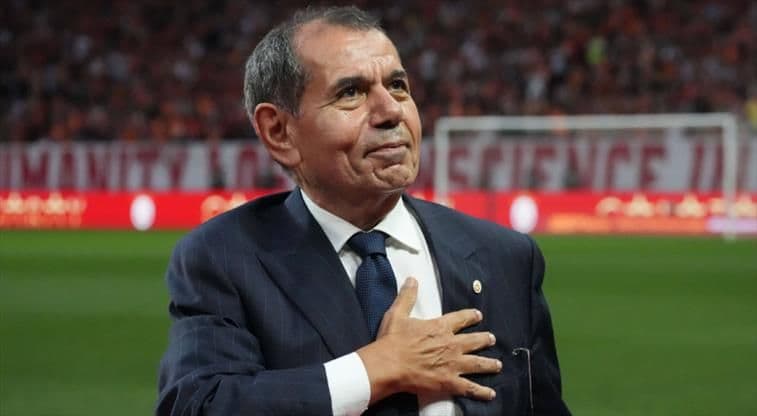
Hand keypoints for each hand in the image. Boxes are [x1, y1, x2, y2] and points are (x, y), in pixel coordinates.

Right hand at [357, 277, 500, 403]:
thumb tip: (412, 280)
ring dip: (489, 364)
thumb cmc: (393, 340)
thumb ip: (408, 296)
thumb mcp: (398, 313)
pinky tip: (490, 394)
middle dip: (484, 339)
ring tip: (497, 365)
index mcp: (440, 327)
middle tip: (492, 339)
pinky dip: (481, 392)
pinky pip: (470, 388)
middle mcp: (451, 345)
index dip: (471, 316)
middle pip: (474, 341)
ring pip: (477, 364)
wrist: (390, 365)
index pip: (461, 319)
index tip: (478, 315)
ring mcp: (453, 364)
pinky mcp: (449, 382)